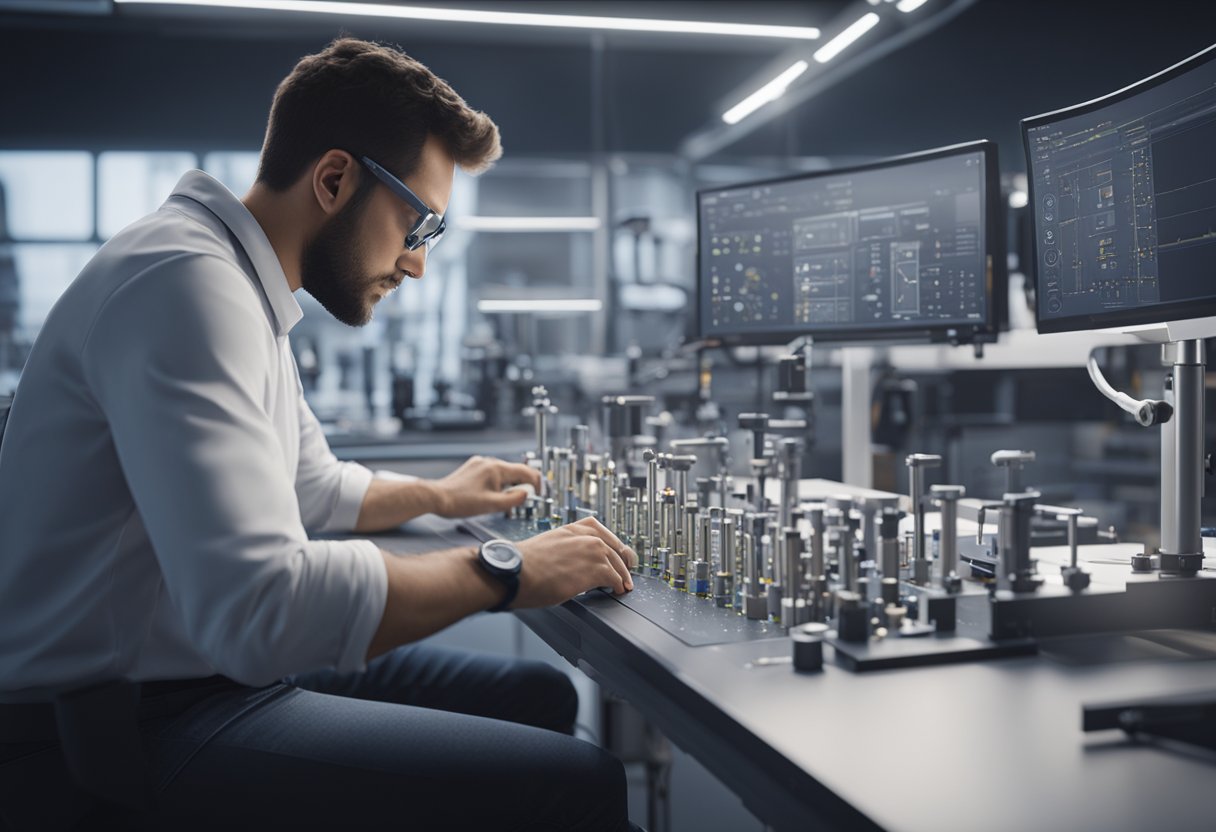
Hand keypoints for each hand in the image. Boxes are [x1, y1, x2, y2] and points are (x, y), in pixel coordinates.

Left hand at [429, 455, 541, 518]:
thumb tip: (526, 495)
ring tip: (504, 501)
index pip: (526, 471)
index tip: (539, 493)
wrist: (437, 497)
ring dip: (509, 485)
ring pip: (503, 473)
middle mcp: (489, 462)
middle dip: (522, 485)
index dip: (536, 483)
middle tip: (522, 501)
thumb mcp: (492, 505)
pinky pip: (492, 474)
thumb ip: (513, 500)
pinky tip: (491, 495)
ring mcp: (480, 464)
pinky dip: (498, 484)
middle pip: (515, 471)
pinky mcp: (473, 469)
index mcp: (496, 468)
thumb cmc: (460, 502)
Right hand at [511, 518, 637, 608]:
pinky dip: (618, 586)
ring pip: (618, 564)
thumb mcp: (546, 546)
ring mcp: (593, 552)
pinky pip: (615, 579)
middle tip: (626, 571)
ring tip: (623, 585)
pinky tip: (616, 590)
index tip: (618, 551)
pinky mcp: (596, 570)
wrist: (517, 572)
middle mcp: (585, 537)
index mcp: (571, 529)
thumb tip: (566, 563)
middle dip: (622, 561)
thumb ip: (562, 550)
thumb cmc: (522, 564)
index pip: (601, 531)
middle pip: (614, 548)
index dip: (613, 544)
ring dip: (622, 576)